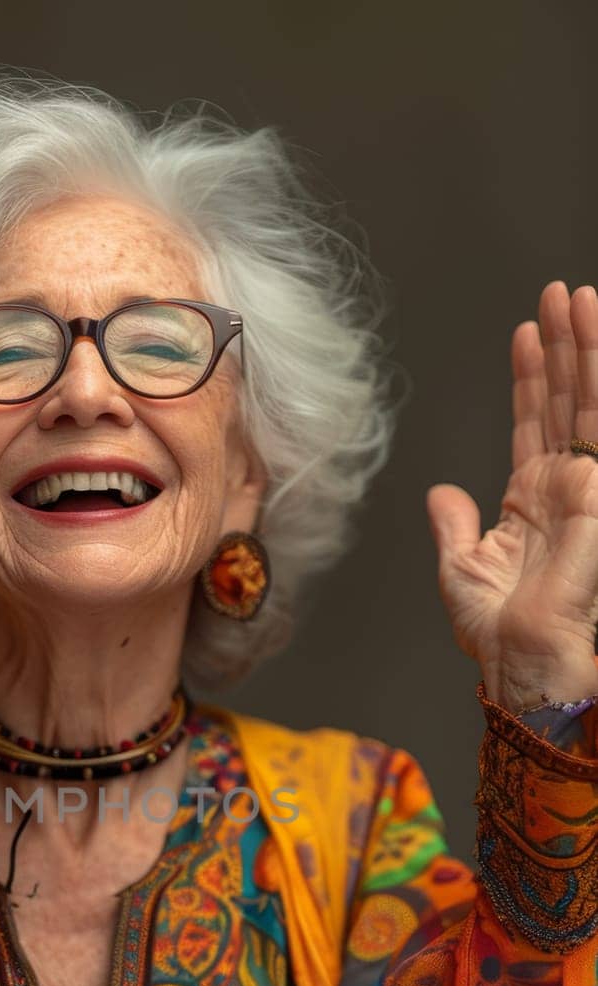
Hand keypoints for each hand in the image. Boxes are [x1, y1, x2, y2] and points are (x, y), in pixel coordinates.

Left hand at [426, 280, 597, 713]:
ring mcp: (587, 486)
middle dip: (563, 346)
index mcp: (531, 504)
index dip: (530, 379)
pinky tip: (593, 335)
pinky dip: (597, 378)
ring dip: (585, 348)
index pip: (533, 424)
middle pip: (565, 401)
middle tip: (556, 292)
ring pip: (589, 402)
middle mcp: (564, 488)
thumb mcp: (462, 569)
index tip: (525, 333)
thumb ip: (456, 526)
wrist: (521, 655)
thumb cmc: (495, 630)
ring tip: (576, 296)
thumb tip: (442, 493)